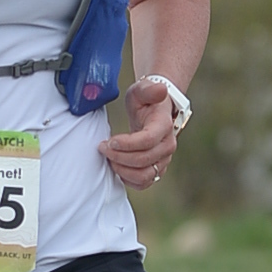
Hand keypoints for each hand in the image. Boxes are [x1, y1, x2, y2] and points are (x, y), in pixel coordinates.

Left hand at [99, 77, 178, 191]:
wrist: (154, 111)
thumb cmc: (146, 100)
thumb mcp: (142, 90)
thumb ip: (149, 89)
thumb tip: (162, 89)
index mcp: (164, 125)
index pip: (147, 141)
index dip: (126, 144)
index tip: (110, 140)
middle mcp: (168, 145)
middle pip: (143, 160)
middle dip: (118, 156)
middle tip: (103, 147)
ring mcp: (164, 159)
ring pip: (144, 175)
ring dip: (122, 169)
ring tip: (109, 158)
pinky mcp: (158, 169)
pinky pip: (144, 183)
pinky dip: (128, 179)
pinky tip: (117, 166)